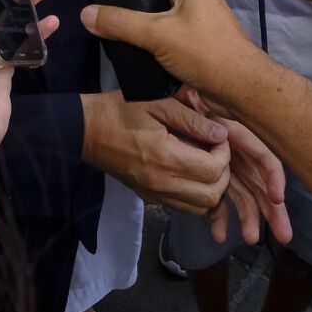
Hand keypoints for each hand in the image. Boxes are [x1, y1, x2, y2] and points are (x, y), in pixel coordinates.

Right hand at [79, 90, 231, 216]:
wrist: (86, 131)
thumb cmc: (120, 110)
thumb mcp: (158, 103)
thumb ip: (192, 119)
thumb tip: (221, 133)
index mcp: (166, 158)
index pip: (214, 170)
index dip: (225, 153)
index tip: (218, 136)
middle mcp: (162, 184)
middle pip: (213, 196)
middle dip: (223, 174)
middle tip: (216, 151)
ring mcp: (154, 195)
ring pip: (201, 209)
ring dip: (212, 188)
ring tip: (205, 163)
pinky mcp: (148, 199)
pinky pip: (184, 207)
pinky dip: (196, 195)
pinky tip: (191, 173)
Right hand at [81, 0, 266, 98]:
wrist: (241, 88)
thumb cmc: (204, 52)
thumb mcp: (157, 35)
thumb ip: (120, 23)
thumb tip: (85, 13)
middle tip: (104, 7)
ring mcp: (197, 16)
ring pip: (160, 10)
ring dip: (139, 19)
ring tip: (113, 27)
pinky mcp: (196, 38)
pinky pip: (167, 29)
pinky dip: (150, 35)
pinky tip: (133, 46)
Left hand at [180, 86, 290, 245]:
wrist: (166, 102)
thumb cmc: (182, 100)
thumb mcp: (192, 104)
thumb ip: (202, 115)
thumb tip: (219, 134)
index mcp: (238, 136)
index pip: (264, 159)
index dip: (274, 178)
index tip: (277, 198)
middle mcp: (239, 154)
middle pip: (262, 184)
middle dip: (273, 210)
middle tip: (284, 236)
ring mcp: (229, 167)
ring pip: (245, 196)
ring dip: (250, 218)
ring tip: (250, 239)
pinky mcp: (215, 177)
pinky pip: (222, 200)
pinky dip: (221, 217)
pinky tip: (218, 235)